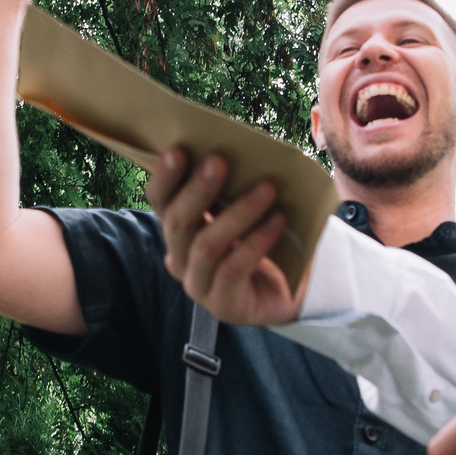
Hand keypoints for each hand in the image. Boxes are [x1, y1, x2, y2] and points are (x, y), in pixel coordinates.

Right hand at [144, 148, 305, 324]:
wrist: (295, 289)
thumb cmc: (267, 239)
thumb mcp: (247, 207)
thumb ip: (234, 186)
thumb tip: (237, 149)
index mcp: (179, 230)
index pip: (160, 202)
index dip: (165, 178)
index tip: (179, 150)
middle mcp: (180, 258)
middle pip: (179, 222)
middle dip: (198, 190)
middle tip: (219, 162)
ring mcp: (198, 285)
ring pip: (207, 246)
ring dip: (237, 214)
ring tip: (266, 189)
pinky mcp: (223, 305)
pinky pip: (234, 269)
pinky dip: (256, 242)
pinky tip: (277, 221)